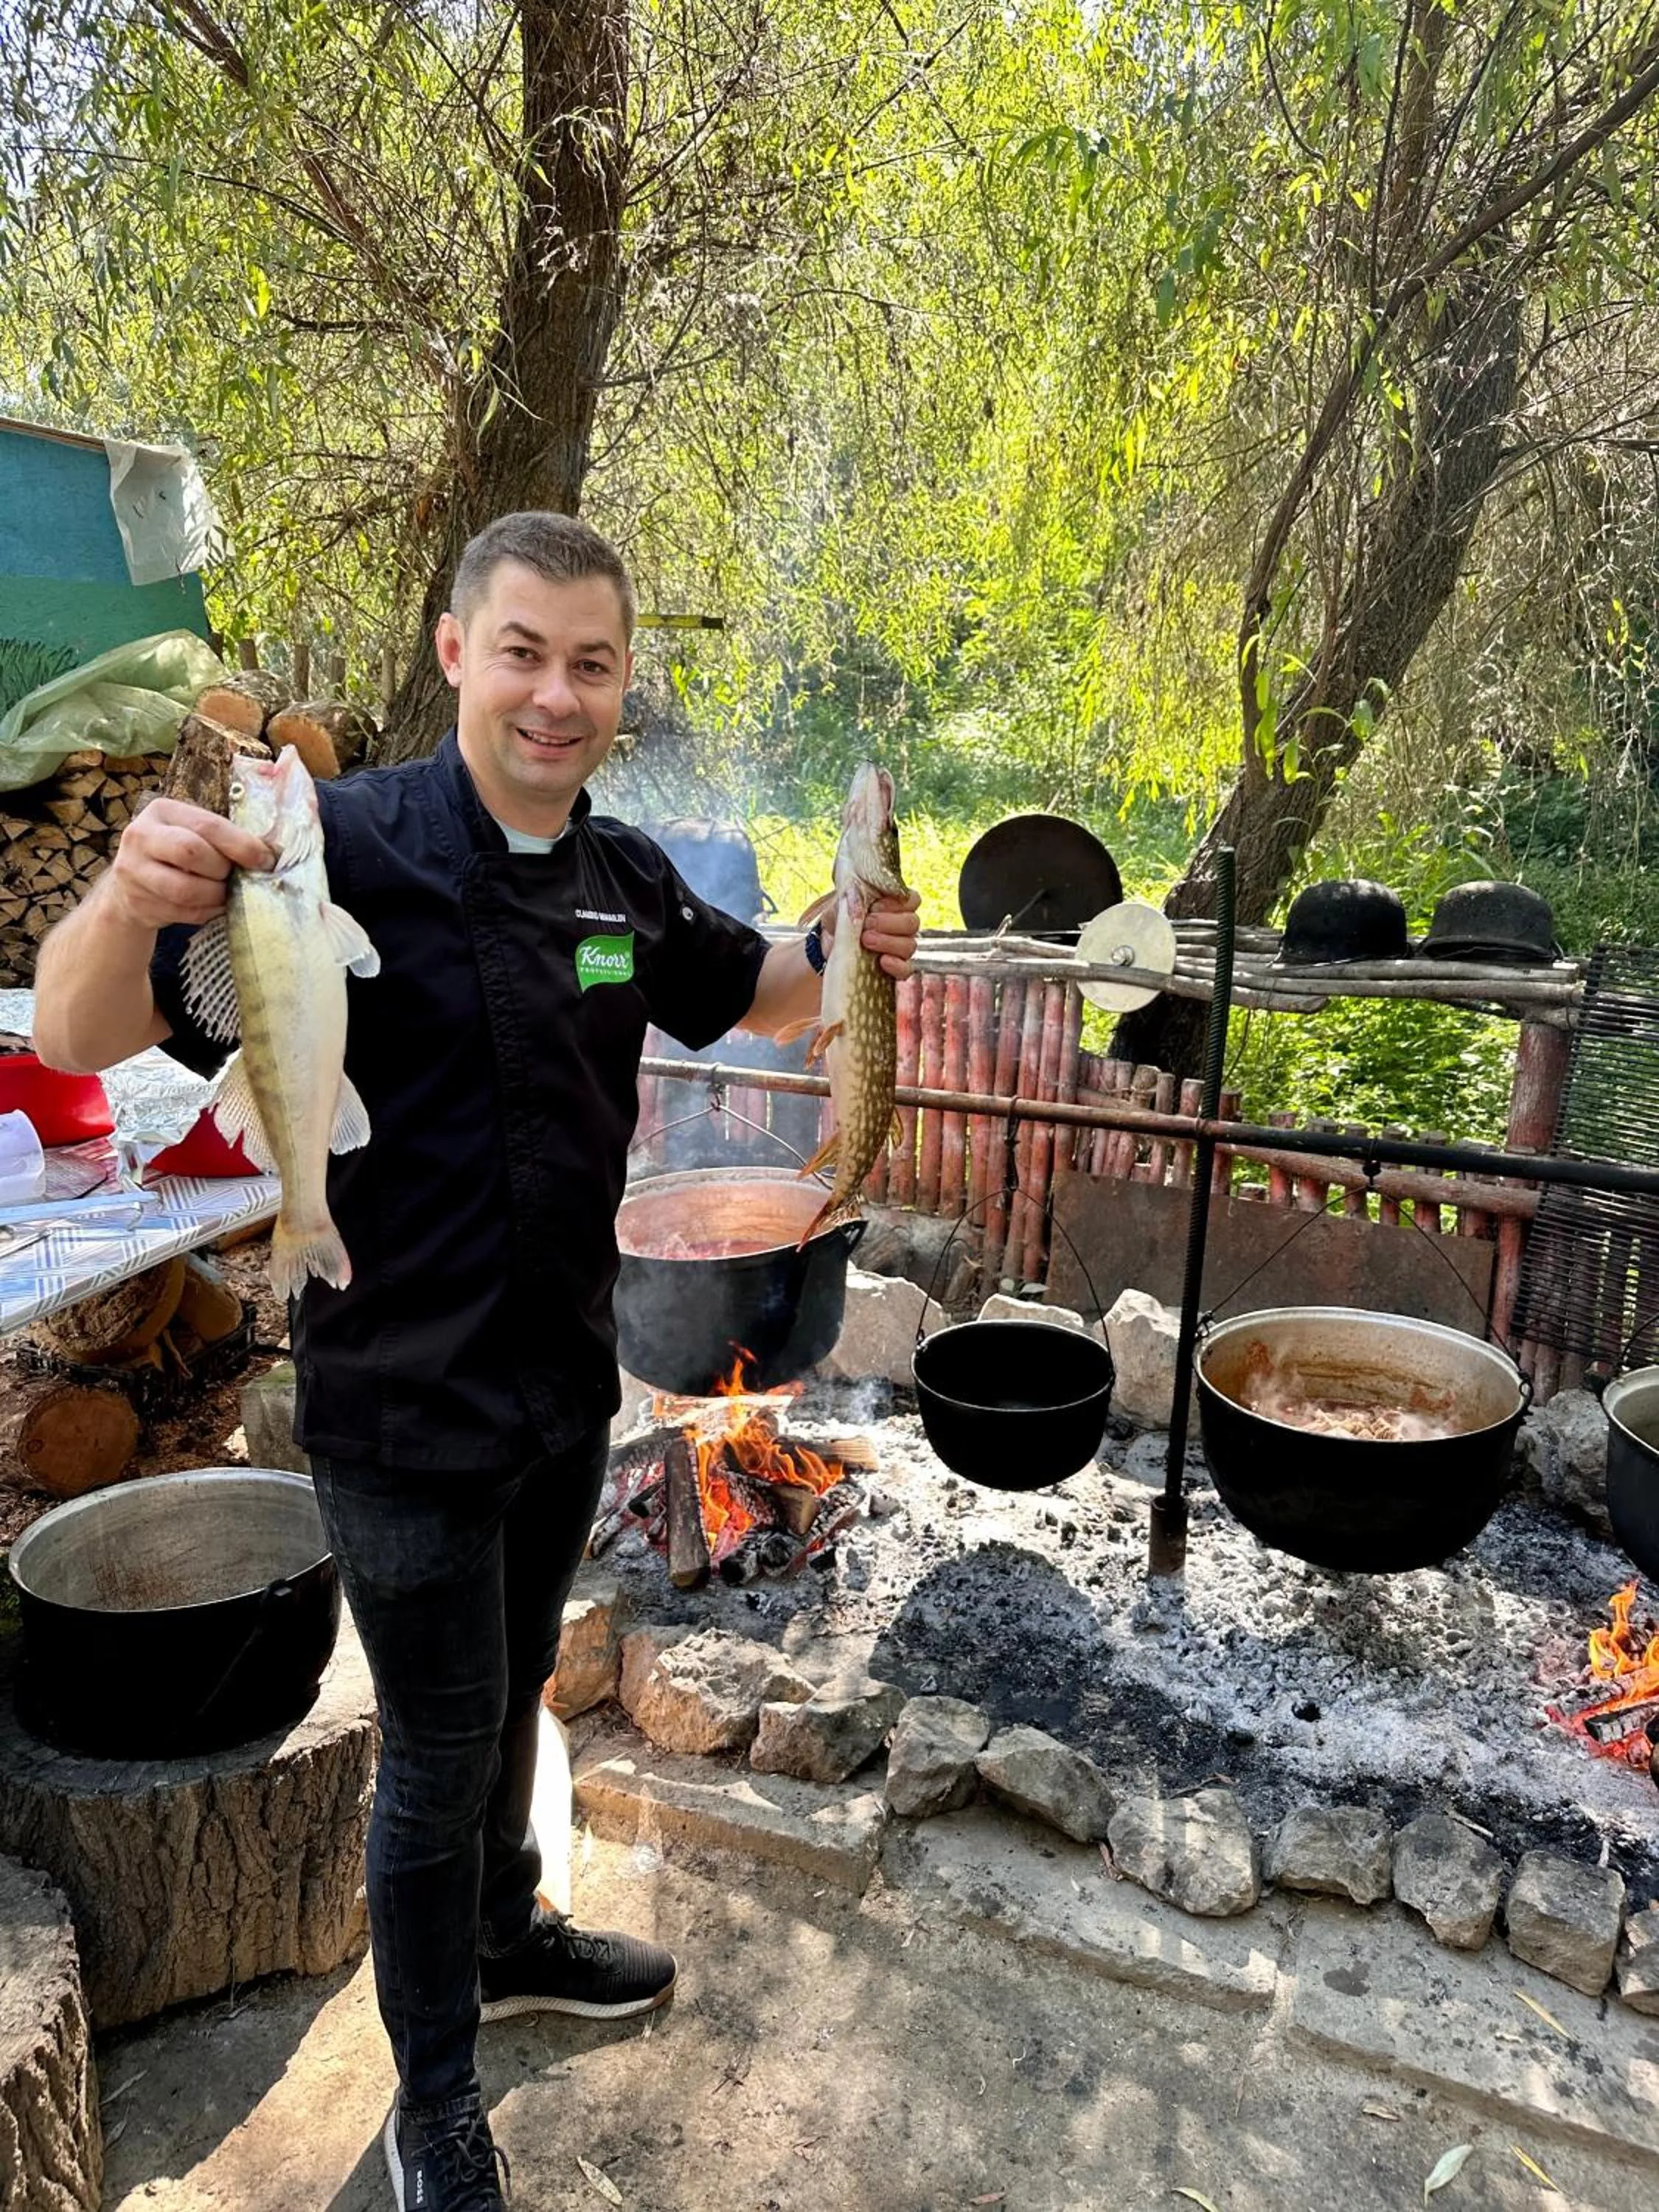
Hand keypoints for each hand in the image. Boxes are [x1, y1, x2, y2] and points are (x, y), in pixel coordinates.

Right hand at [103, 796, 272, 931]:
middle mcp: (141, 836)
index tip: (265, 860)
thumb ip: (223, 835)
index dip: (240, 844)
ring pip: (186, 889)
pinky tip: (212, 905)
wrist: (131, 887)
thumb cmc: (176, 854)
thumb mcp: (193, 832)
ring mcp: (134, 871)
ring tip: (225, 893)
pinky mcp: (138, 903)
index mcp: (162, 811)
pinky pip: (184, 913)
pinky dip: (207, 912)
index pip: (206, 824)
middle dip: (222, 869)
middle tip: (233, 876)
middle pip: (191, 852)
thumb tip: (271, 842)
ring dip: (216, 895)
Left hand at [821, 887, 920, 979]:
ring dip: (888, 942)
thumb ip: (851, 898)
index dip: (896, 903)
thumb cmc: (839, 917)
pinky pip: (906, 969)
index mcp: (895, 905)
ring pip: (910, 945)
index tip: (874, 907)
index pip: (912, 900)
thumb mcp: (840, 903)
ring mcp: (901, 948)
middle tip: (867, 924)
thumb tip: (856, 897)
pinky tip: (882, 961)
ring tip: (865, 940)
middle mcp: (902, 926)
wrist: (825, 943)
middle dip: (888, 923)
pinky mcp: (895, 969)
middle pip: (912, 923)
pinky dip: (896, 965)